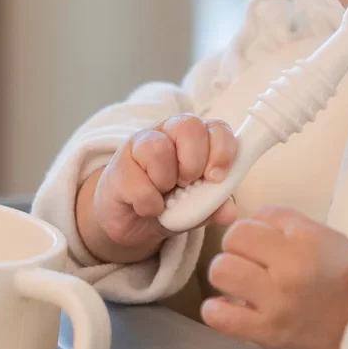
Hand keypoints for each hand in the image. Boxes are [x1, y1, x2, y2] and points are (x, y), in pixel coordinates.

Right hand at [76, 114, 237, 264]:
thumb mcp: (198, 208)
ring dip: (166, 182)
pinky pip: (138, 182)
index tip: (216, 177)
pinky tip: (147, 206)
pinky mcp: (119, 164)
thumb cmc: (170, 204)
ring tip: (164, 194)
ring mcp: (141, 143)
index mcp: (197, 139)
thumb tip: (228, 212)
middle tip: (187, 184)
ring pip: (159, 149)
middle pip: (189, 126)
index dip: (222, 150)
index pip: (217, 128)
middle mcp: (170, 132)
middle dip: (194, 162)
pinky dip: (148, 204)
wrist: (131, 221)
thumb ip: (214, 205)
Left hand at [202, 206, 347, 348]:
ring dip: (225, 277)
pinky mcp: (265, 333)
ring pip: (221, 272)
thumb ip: (284, 221)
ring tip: (239, 285)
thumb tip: (249, 219)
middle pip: (232, 241)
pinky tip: (227, 309)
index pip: (251, 221)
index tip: (259, 246)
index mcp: (303, 242)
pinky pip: (220, 317)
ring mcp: (275, 304)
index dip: (249, 232)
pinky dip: (216, 311)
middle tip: (250, 265)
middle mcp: (288, 271)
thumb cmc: (341, 277)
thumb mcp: (322, 235)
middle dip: (236, 251)